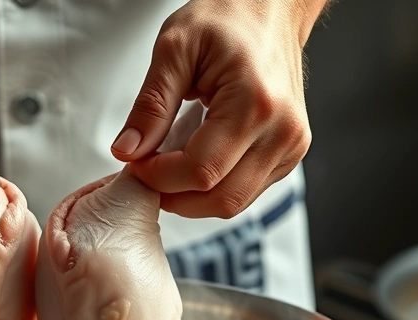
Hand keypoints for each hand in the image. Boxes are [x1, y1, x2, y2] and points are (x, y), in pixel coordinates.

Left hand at [111, 0, 326, 218]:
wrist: (269, 9)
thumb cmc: (227, 18)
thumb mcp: (174, 49)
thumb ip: (150, 105)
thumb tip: (128, 150)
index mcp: (256, 103)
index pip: (200, 171)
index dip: (159, 177)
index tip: (135, 163)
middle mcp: (282, 131)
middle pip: (220, 199)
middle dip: (174, 195)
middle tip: (147, 171)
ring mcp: (290, 146)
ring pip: (233, 203)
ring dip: (192, 196)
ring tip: (169, 165)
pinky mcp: (288, 154)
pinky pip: (245, 191)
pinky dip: (212, 188)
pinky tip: (194, 161)